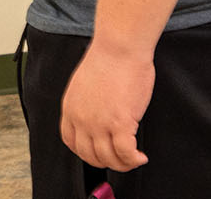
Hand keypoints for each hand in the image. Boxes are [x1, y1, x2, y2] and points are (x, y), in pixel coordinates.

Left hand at [60, 42, 153, 172]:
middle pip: (89, 155)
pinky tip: (140, 156)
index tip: (98, 152)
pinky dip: (134, 159)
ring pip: (109, 159)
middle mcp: (82, 119)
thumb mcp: (84, 84)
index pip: (71, 141)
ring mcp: (100, 123)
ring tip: (133, 158)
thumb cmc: (108, 58)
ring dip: (123, 164)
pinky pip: (126, 154)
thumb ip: (86, 103)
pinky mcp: (120, 123)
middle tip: (119, 158)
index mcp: (70, 108)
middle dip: (106, 162)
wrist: (119, 47)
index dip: (86, 152)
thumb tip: (98, 116)